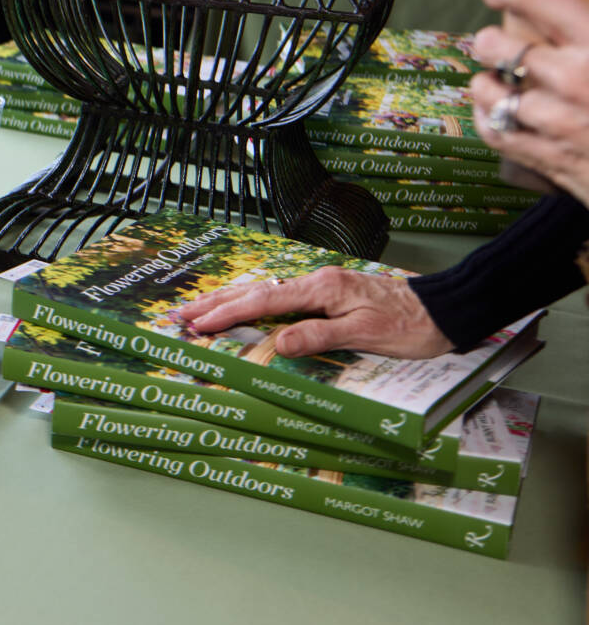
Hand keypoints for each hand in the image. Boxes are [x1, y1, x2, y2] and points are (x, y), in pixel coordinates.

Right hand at [177, 267, 452, 358]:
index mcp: (320, 288)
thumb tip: (280, 342)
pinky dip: (251, 301)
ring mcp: (320, 285)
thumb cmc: (410, 325)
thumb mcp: (366, 335)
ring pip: (264, 290)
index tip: (198, 324)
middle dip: (215, 302)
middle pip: (254, 290)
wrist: (443, 310)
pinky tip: (241, 306)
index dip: (226, 313)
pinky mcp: (327, 293)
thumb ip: (320, 336)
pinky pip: (279, 296)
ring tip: (198, 308)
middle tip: (181, 314)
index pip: (262, 301)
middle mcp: (315, 281)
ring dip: (229, 300)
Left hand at [470, 0, 588, 204]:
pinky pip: (492, 129)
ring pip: (487, 88)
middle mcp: (575, 78)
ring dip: (488, 81)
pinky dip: (488, 116)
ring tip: (498, 79)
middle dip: (492, 40)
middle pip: (495, 44)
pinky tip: (499, 108)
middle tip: (497, 42)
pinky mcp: (549, 157)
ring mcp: (559, 120)